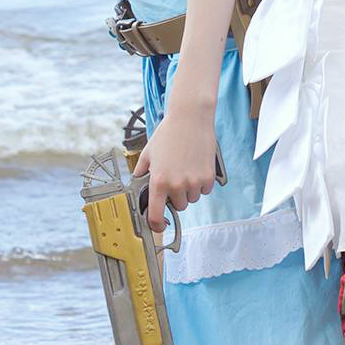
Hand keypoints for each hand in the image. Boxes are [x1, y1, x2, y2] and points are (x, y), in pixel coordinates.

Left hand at [134, 103, 217, 231]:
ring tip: (187, 169)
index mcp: (158, 181)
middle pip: (178, 206)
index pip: (155, 214)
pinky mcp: (208, 177)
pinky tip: (197, 167)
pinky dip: (202, 183)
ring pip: (192, 198)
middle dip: (176, 196)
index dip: (156, 224)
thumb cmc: (168, 132)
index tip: (159, 226)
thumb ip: (141, 170)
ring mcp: (193, 182)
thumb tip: (137, 181)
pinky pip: (205, 190)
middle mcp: (176, 185)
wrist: (191, 118)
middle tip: (176, 178)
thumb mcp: (148, 152)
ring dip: (190, 190)